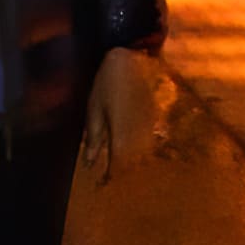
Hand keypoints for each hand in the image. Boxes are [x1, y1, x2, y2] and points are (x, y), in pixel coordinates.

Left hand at [81, 47, 157, 185]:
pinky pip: (147, 140)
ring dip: (130, 160)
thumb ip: (93, 139)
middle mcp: (140, 137)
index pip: (117, 168)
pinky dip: (137, 145)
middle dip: (120, 172)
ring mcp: (150, 128)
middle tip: (107, 176)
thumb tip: (88, 163)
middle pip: (131, 165)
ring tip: (118, 162)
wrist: (132, 59)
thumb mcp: (94, 111)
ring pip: (141, 154)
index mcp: (122, 137)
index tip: (100, 185)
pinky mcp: (156, 119)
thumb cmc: (108, 84)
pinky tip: (129, 142)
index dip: (108, 180)